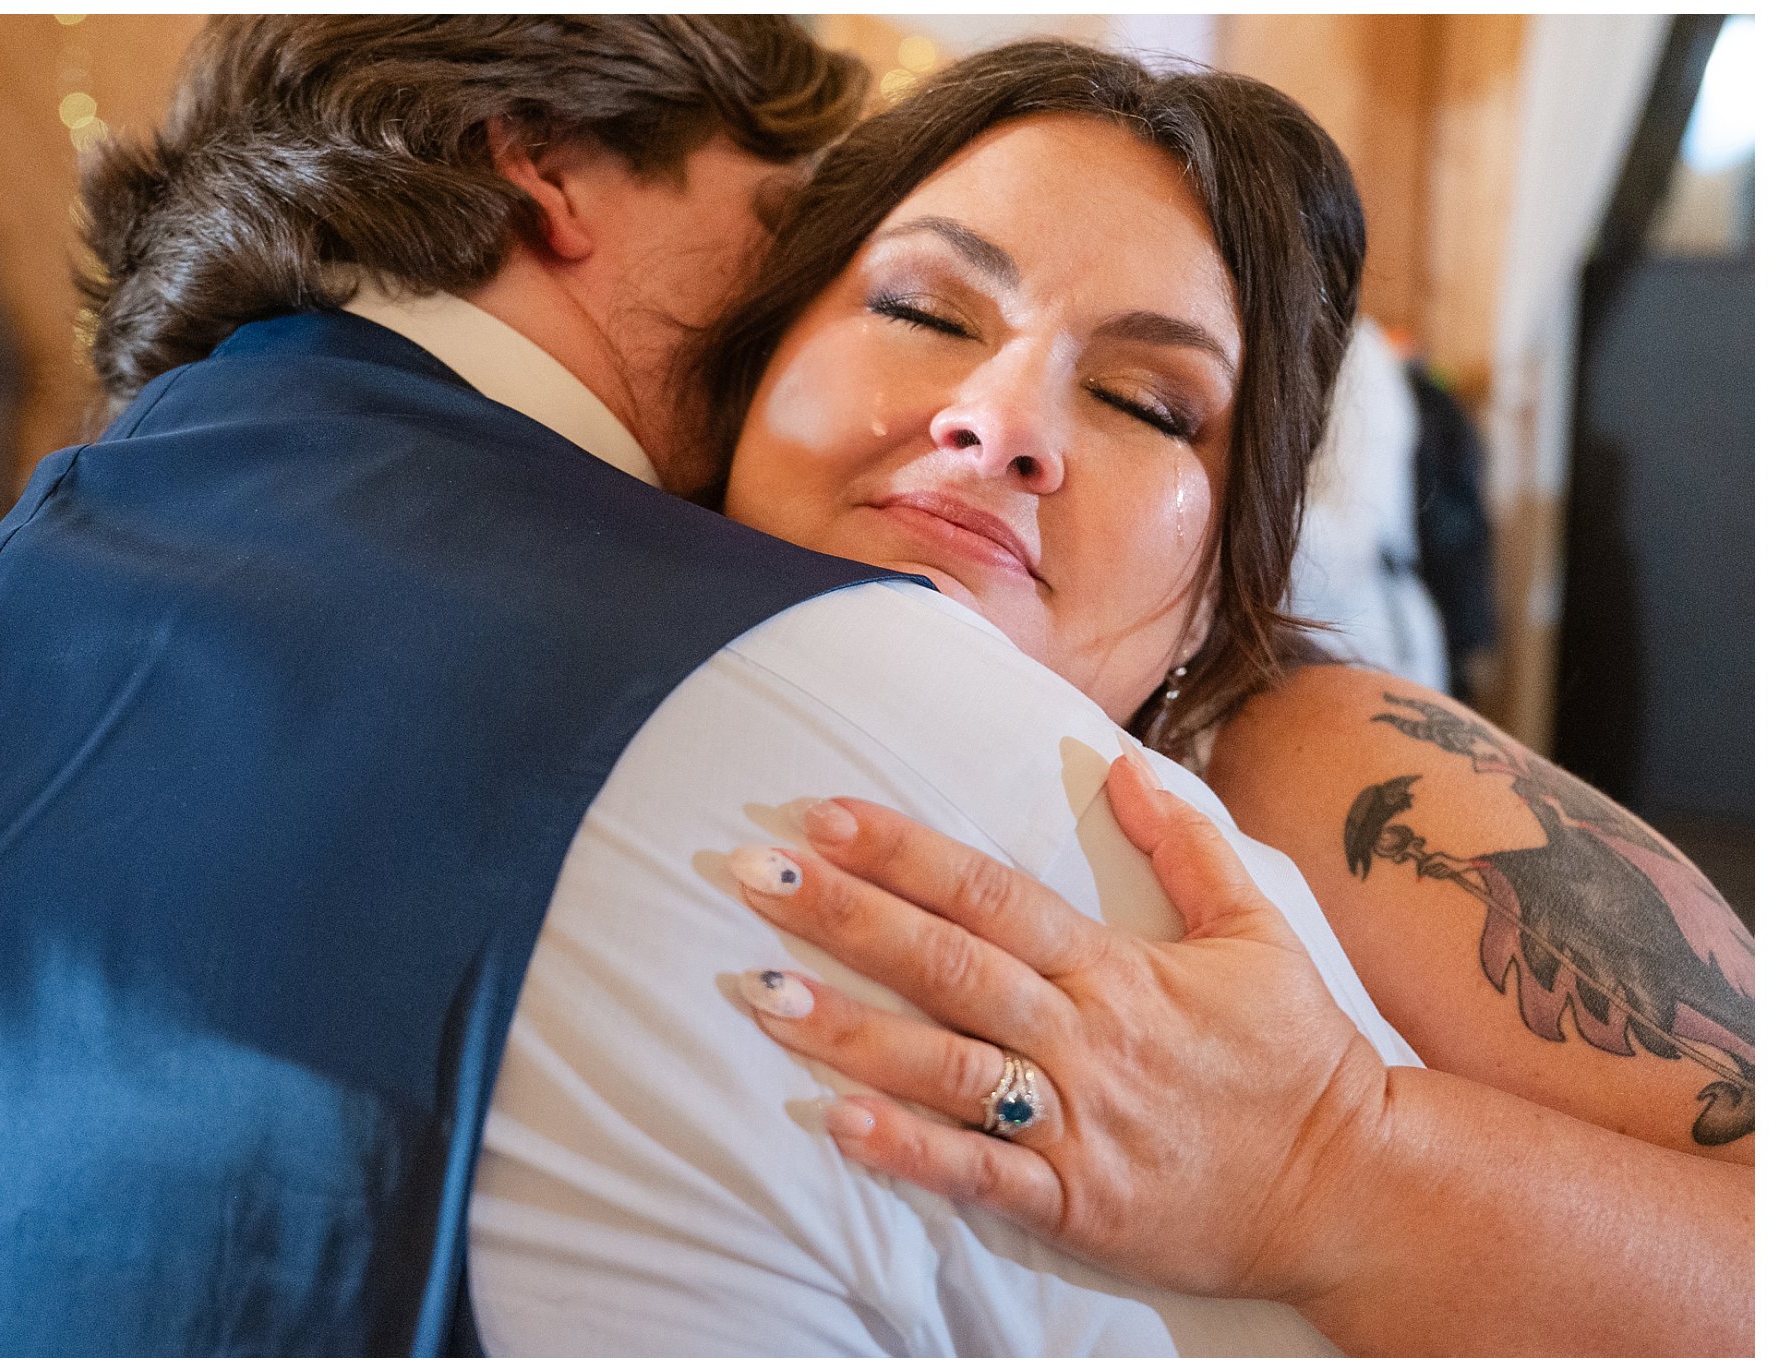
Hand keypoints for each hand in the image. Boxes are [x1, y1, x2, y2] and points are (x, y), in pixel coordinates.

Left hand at [726, 750, 1392, 1307]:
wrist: (1356, 1190)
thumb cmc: (1297, 1057)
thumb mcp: (1256, 930)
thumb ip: (1186, 845)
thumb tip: (1117, 764)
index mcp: (1118, 967)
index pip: (990, 892)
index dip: (903, 850)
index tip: (824, 813)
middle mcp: (1086, 1036)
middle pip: (950, 963)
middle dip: (846, 916)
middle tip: (753, 874)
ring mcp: (1079, 1121)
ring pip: (947, 1066)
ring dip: (851, 1031)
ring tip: (763, 994)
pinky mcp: (1079, 1202)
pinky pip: (980, 1174)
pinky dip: (908, 1151)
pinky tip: (835, 1125)